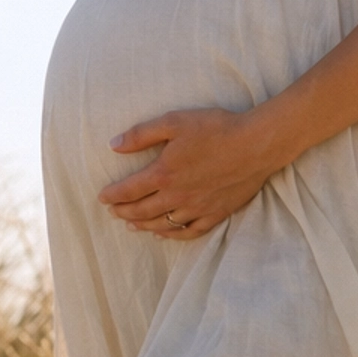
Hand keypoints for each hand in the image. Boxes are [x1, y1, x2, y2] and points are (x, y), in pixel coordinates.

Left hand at [98, 106, 281, 237]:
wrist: (256, 144)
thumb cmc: (216, 128)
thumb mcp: (174, 121)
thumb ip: (141, 134)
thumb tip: (113, 145)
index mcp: (163, 173)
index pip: (129, 190)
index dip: (112, 196)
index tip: (102, 198)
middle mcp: (177, 196)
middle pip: (142, 210)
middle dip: (123, 212)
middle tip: (113, 212)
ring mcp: (197, 208)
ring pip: (162, 224)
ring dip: (143, 226)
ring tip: (131, 226)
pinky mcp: (215, 213)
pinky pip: (189, 231)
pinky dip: (172, 235)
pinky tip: (164, 234)